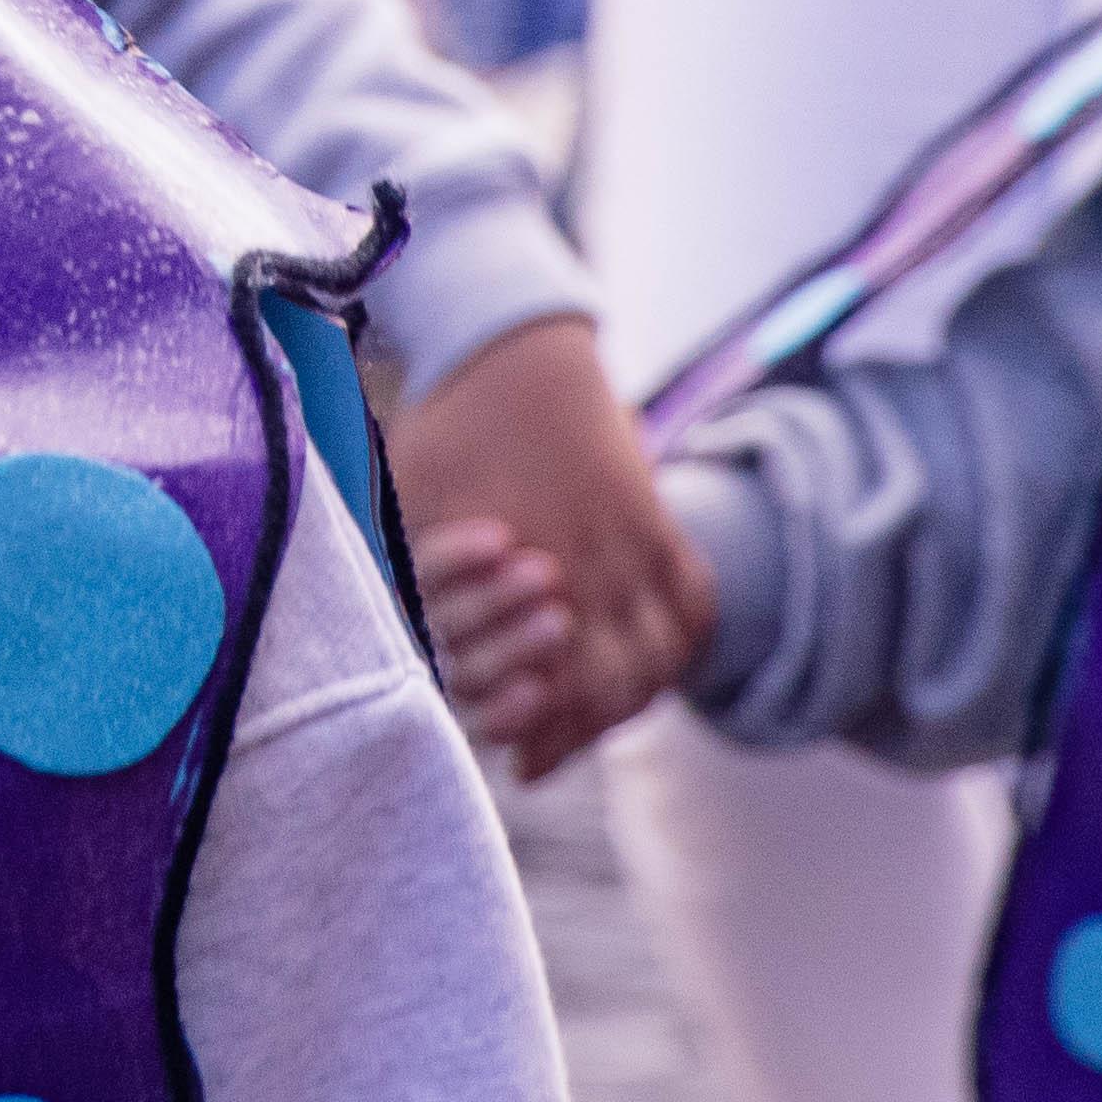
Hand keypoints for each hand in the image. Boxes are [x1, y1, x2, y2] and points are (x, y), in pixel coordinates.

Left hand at [384, 318, 711, 780]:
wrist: (511, 345)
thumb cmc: (446, 427)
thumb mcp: (411, 506)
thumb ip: (424, 582)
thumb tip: (408, 656)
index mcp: (529, 561)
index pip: (556, 680)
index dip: (540, 727)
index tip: (516, 756)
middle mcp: (592, 557)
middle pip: (615, 678)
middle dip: (581, 725)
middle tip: (544, 751)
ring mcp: (633, 538)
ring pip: (661, 650)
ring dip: (632, 695)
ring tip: (590, 720)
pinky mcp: (656, 516)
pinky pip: (693, 601)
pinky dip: (678, 646)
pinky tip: (645, 670)